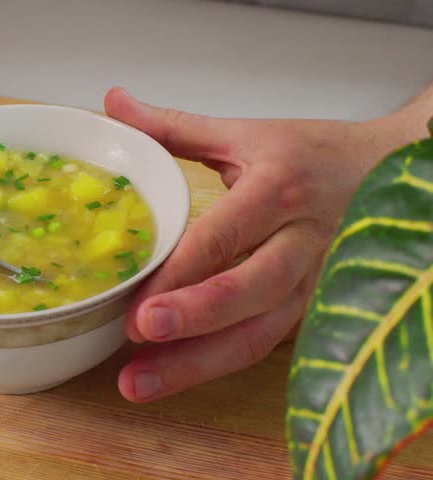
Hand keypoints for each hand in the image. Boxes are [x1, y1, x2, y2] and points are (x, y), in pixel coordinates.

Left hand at [105, 87, 419, 402]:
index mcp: (276, 191)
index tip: (136, 300)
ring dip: (197, 365)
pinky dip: (217, 365)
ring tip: (138, 385)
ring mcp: (312, 284)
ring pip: (259, 334)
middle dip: (193, 320)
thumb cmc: (313, 155)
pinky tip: (172, 377)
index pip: (223, 236)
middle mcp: (300, 243)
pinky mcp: (312, 311)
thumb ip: (174, 127)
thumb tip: (114, 103)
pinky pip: (264, 345)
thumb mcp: (246, 134)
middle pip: (249, 292)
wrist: (392, 172)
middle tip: (138, 337)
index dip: (179, 272)